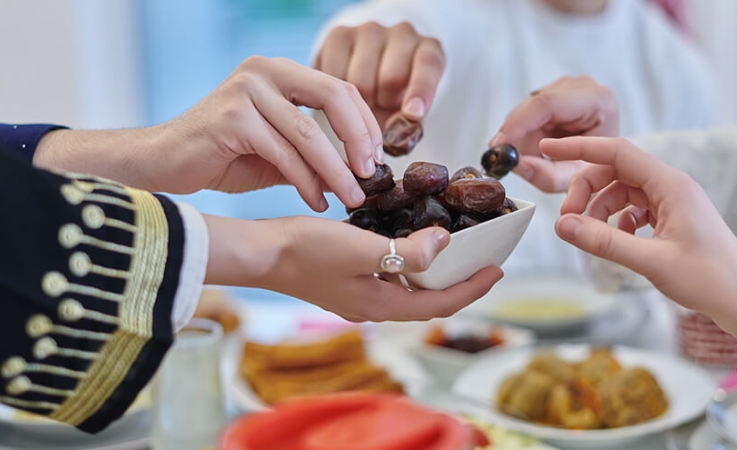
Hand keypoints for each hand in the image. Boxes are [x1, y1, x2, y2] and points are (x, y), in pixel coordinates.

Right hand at [35, 57, 382, 211]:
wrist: (164, 164)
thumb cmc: (223, 156)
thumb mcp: (278, 148)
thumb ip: (312, 149)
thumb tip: (360, 168)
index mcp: (279, 71)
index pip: (339, 87)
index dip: (364, 122)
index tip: (377, 158)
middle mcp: (264, 71)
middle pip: (333, 97)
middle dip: (359, 140)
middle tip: (371, 175)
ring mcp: (247, 90)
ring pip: (309, 134)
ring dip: (336, 171)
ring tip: (351, 197)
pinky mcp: (232, 117)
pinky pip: (284, 153)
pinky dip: (306, 181)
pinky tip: (317, 201)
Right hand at [204, 215, 503, 320]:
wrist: (261, 254)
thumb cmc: (305, 251)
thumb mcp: (361, 248)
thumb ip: (406, 252)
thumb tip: (444, 243)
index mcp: (381, 305)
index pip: (440, 303)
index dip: (472, 288)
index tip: (497, 269)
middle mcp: (372, 307)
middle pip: (428, 300)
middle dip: (458, 283)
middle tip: (481, 260)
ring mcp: (358, 296)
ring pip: (408, 290)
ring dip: (433, 274)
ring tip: (453, 252)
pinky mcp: (346, 282)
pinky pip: (389, 278)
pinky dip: (407, 265)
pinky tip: (407, 244)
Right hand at [314, 22, 444, 127]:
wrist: (371, 72)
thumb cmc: (396, 98)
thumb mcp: (407, 113)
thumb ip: (405, 125)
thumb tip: (393, 135)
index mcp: (428, 50)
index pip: (427, 66)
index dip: (421, 90)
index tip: (413, 114)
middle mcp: (402, 33)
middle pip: (390, 78)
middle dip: (384, 105)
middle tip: (379, 113)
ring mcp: (369, 31)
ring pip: (359, 80)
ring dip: (358, 103)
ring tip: (362, 104)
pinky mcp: (339, 35)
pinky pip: (334, 74)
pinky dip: (335, 95)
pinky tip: (342, 97)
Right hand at [490, 76, 618, 191]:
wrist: (605, 158)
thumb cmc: (596, 167)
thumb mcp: (572, 178)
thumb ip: (545, 175)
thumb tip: (515, 164)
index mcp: (598, 101)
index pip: (548, 104)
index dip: (519, 123)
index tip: (499, 144)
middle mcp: (582, 86)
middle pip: (533, 106)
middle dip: (516, 136)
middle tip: (506, 160)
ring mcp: (566, 85)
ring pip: (525, 110)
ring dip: (521, 136)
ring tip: (533, 157)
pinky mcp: (553, 91)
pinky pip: (526, 111)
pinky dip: (524, 132)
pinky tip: (535, 145)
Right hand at [542, 136, 736, 334]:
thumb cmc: (710, 279)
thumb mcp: (651, 261)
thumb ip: (604, 242)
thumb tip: (563, 226)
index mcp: (670, 185)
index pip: (616, 152)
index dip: (579, 148)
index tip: (549, 148)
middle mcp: (670, 187)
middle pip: (613, 172)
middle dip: (586, 192)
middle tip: (567, 219)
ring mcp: (670, 202)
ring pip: (620, 192)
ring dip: (599, 211)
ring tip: (592, 237)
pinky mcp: (669, 218)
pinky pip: (631, 208)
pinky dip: (615, 222)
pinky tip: (617, 241)